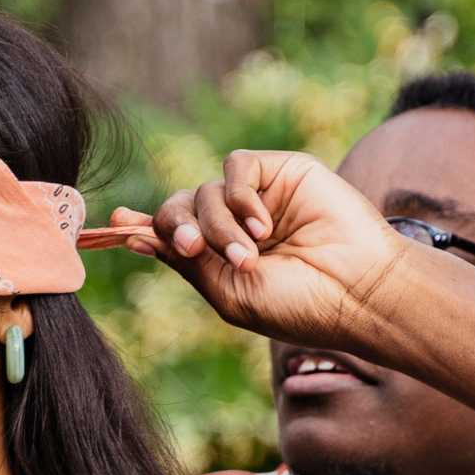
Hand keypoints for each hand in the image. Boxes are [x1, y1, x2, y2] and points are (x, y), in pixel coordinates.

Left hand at [107, 149, 410, 351]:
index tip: (117, 224)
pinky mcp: (281, 172)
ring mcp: (257, 198)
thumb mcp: (230, 294)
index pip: (171, 233)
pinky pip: (235, 168)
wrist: (356, 291)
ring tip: (251, 256)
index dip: (143, 226)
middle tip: (191, 248)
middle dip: (175, 227)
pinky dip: (239, 198)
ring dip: (218, 225)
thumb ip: (185, 264)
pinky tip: (264, 227)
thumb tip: (134, 235)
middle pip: (178, 207)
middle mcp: (234, 225)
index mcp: (219, 258)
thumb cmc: (298, 306)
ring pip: (203, 190)